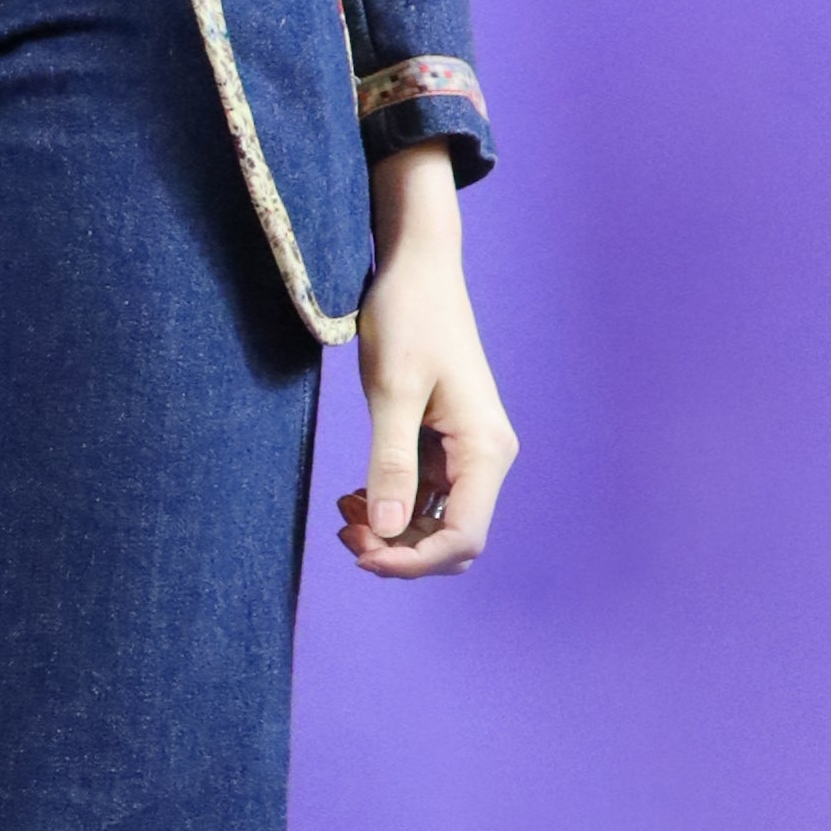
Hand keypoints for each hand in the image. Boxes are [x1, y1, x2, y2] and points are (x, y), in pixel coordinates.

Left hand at [338, 140, 515, 578]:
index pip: (463, 537)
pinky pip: (424, 497)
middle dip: (400, 550)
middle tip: (344, 531)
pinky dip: (391, 506)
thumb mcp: (393, 390)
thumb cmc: (408, 318)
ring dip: (392, 531)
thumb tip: (389, 531)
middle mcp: (486, 457)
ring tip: (344, 513)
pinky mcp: (445, 443)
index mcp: (485, 449)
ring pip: (436, 523)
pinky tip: (354, 495)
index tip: (360, 553)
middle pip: (453, 540)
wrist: (417, 269)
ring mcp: (466, 452)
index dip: (413, 561)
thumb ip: (392, 463)